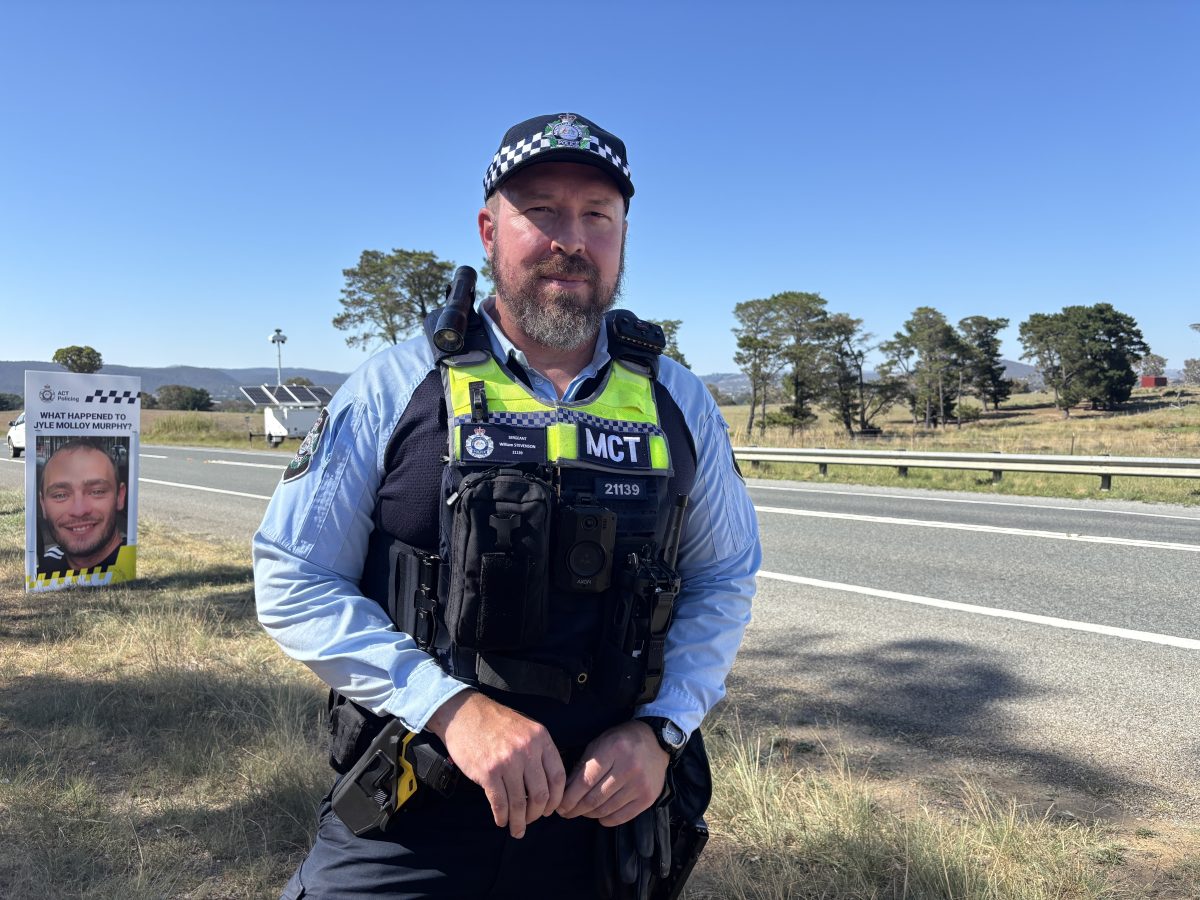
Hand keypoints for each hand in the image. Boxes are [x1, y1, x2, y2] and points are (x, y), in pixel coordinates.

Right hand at [425, 690, 564, 837]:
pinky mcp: (488, 772)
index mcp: (540, 738)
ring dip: (519, 821)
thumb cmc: (496, 723)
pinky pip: (500, 803)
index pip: (558, 776)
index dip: (556, 799)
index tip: (551, 809)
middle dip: (538, 813)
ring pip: (520, 803)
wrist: (464, 713)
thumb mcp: (526, 728)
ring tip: (517, 829)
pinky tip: (501, 821)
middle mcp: (527, 750)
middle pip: (541, 794)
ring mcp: (507, 762)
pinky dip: (502, 817)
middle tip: (532, 819)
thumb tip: (548, 785)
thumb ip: (538, 751)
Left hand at [556, 720, 668, 826]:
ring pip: (606, 809)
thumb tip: (565, 792)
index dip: (569, 797)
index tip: (559, 805)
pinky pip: (621, 817)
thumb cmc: (621, 741)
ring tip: (582, 812)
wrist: (655, 741)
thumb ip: (582, 766)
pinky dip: (606, 820)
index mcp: (613, 749)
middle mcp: (628, 767)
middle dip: (576, 809)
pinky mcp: (648, 798)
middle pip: (594, 798)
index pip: (585, 781)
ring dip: (589, 814)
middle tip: (566, 812)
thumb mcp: (599, 744)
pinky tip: (599, 815)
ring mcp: (640, 784)